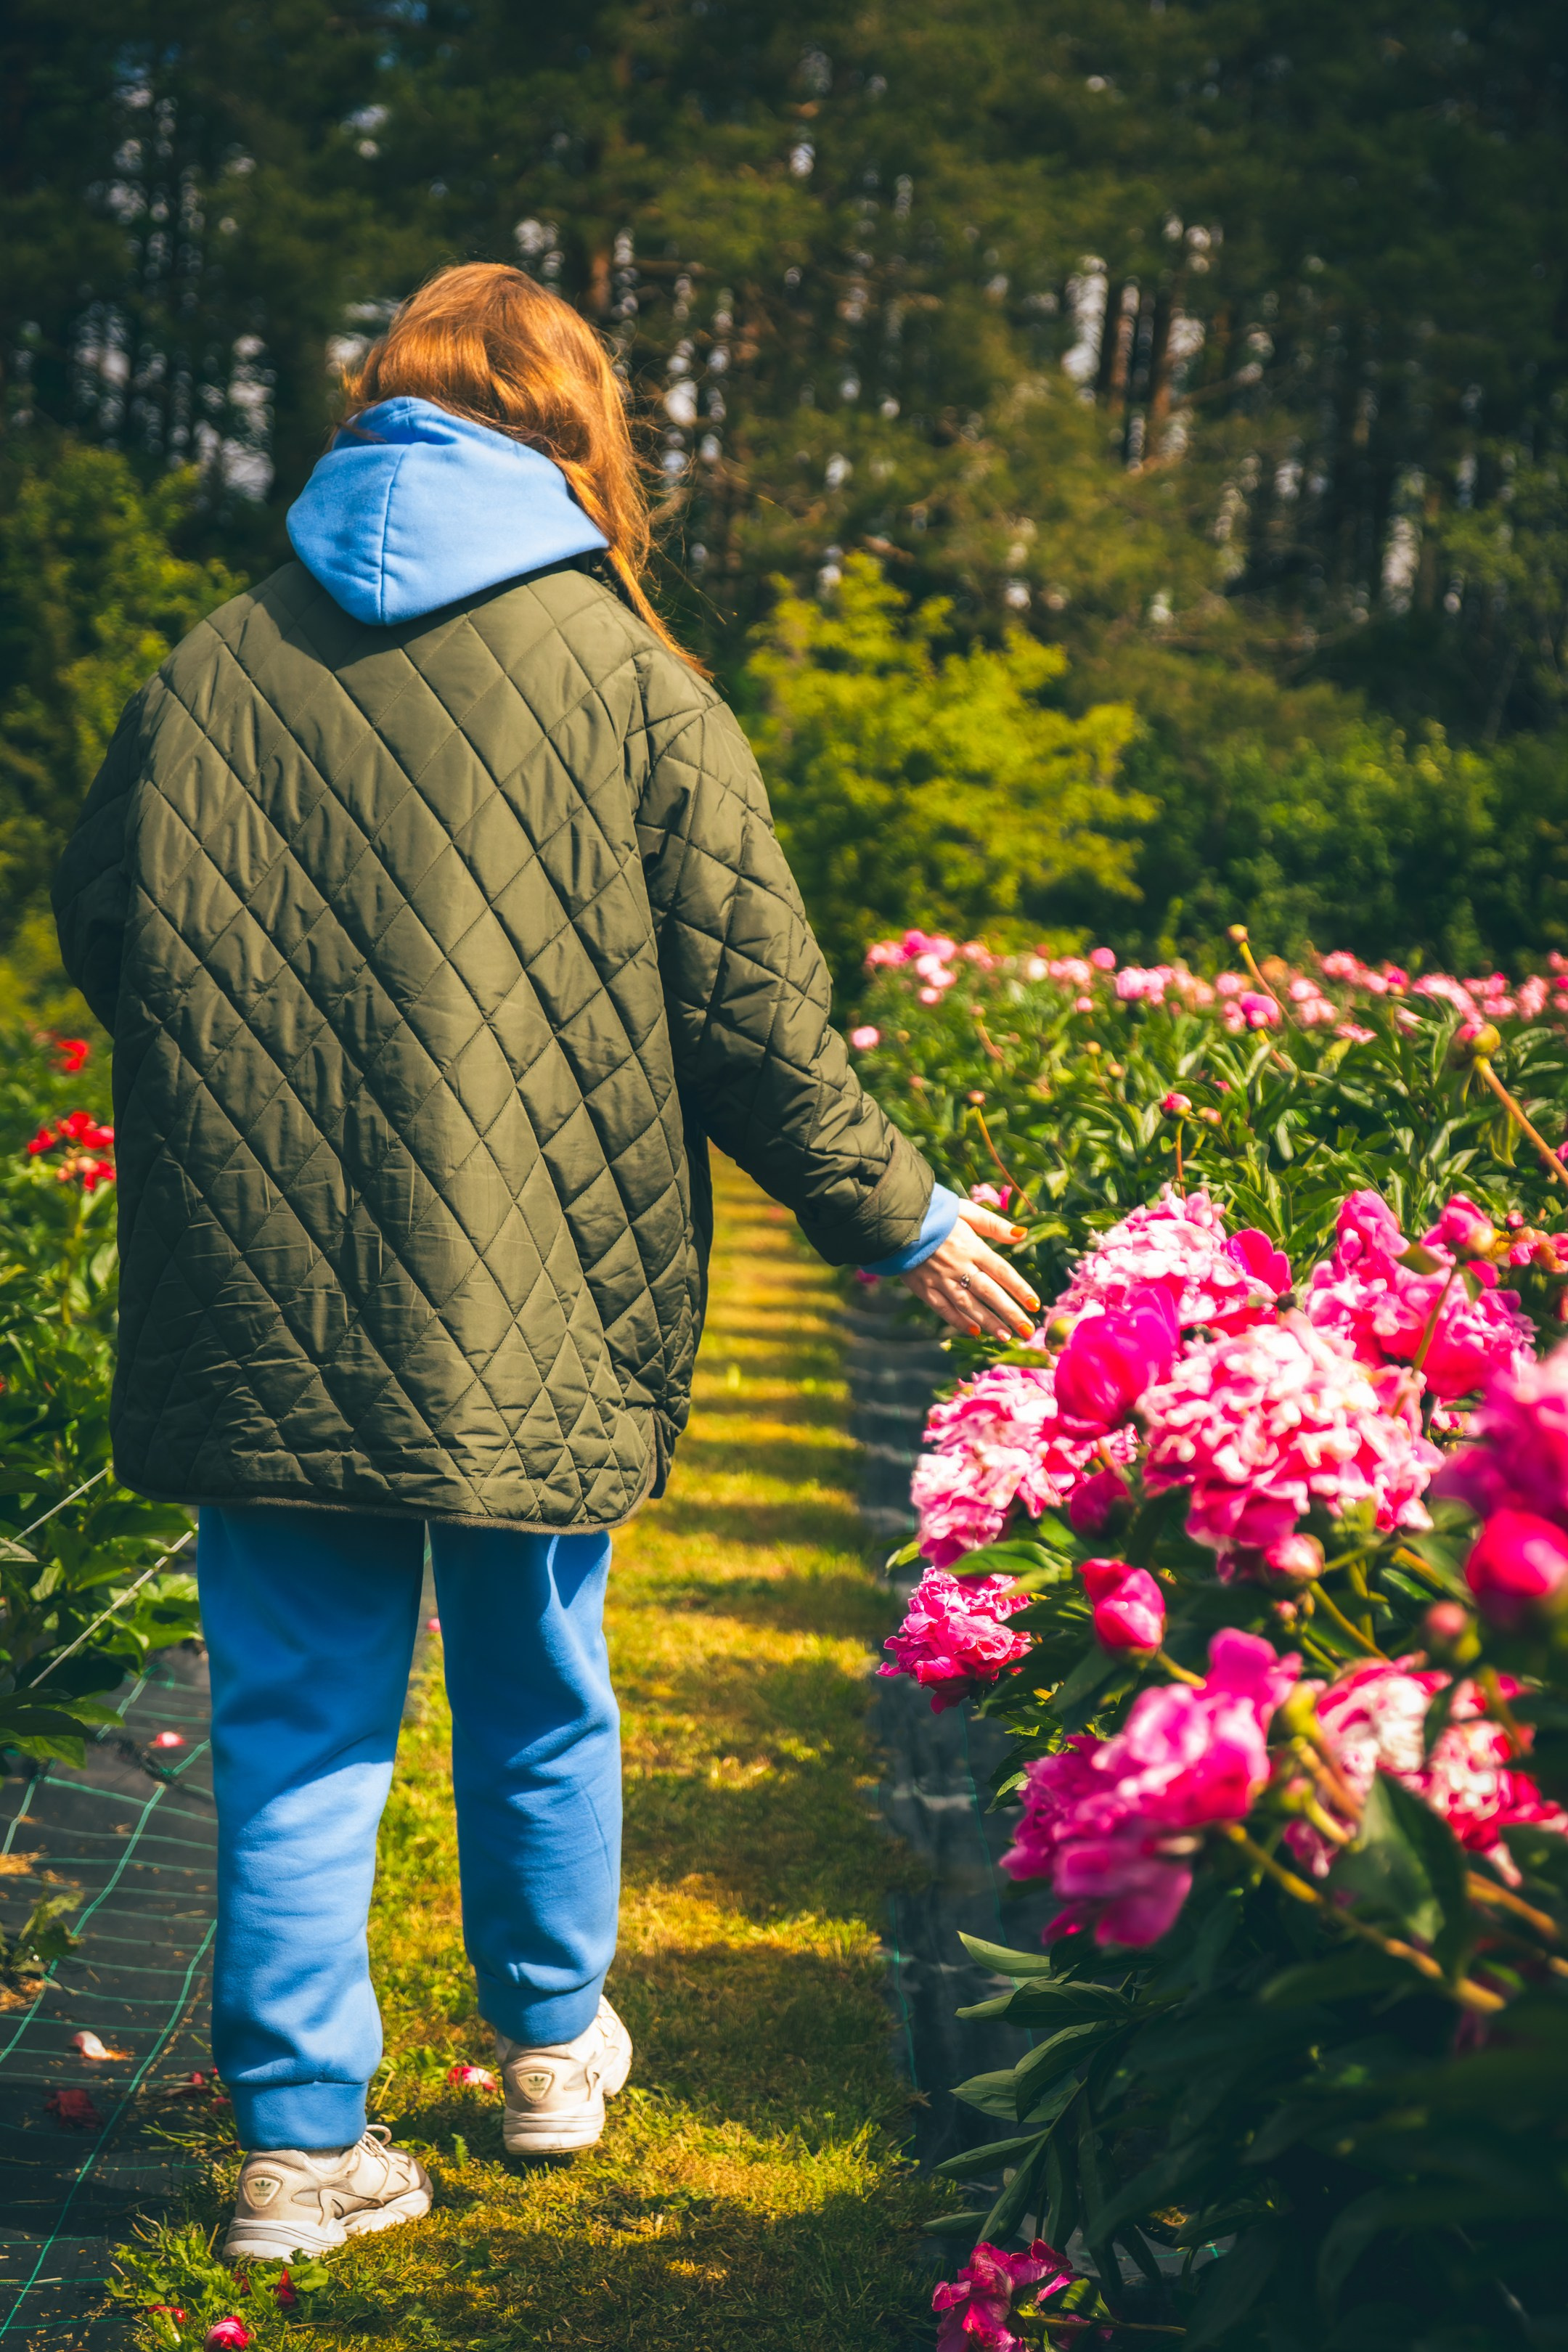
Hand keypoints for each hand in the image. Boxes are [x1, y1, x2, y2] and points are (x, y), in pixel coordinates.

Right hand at [900, 1201, 1039, 1339]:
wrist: (894, 1218)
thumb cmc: (934, 1212)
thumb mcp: (966, 1210)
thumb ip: (993, 1224)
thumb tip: (1022, 1234)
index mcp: (971, 1246)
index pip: (1002, 1271)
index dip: (1020, 1289)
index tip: (1036, 1305)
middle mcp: (959, 1265)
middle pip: (989, 1293)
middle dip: (1010, 1313)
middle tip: (1027, 1330)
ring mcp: (940, 1279)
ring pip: (968, 1305)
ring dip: (988, 1322)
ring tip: (1005, 1336)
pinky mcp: (923, 1287)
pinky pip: (943, 1308)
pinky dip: (958, 1321)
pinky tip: (973, 1331)